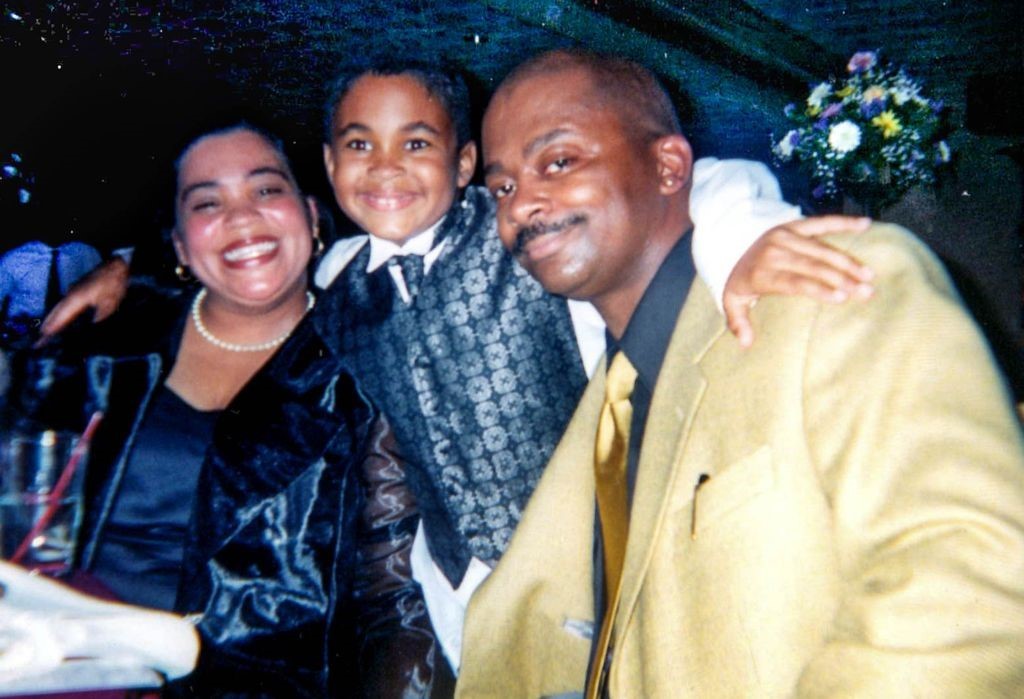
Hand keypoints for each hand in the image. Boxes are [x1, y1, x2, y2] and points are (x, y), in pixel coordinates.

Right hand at [36, 257, 129, 344]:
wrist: (115, 266)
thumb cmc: (113, 283)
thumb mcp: (110, 304)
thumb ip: (99, 318)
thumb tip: (92, 329)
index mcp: (76, 298)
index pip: (60, 317)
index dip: (52, 329)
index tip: (43, 338)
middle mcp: (70, 294)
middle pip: (55, 313)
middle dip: (47, 327)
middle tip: (40, 340)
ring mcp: (72, 291)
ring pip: (58, 308)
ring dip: (52, 320)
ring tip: (46, 334)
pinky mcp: (76, 290)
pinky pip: (64, 304)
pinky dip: (59, 314)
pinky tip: (60, 320)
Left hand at [724, 215, 873, 347]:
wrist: (729, 247)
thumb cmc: (740, 282)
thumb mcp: (732, 302)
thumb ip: (738, 322)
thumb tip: (747, 343)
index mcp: (760, 273)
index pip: (793, 282)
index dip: (818, 288)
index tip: (841, 298)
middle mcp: (773, 251)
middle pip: (813, 265)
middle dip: (842, 278)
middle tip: (866, 292)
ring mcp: (784, 235)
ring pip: (821, 247)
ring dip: (848, 260)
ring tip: (869, 275)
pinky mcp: (793, 225)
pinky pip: (821, 222)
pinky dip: (844, 222)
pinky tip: (865, 224)